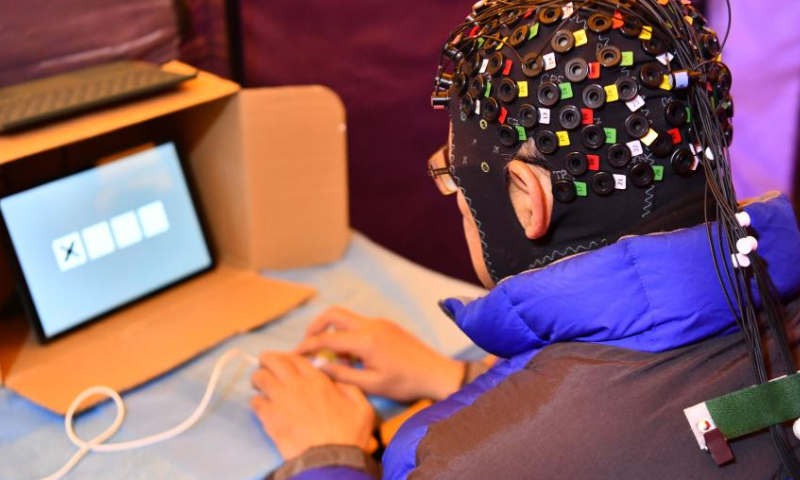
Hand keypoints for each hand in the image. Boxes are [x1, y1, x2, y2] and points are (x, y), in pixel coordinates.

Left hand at [250, 352, 374, 459]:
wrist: (329, 460)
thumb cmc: (348, 434)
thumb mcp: (362, 408)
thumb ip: (350, 389)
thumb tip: (337, 382)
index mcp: (318, 380)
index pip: (296, 357)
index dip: (288, 356)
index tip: (286, 361)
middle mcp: (296, 384)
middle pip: (273, 361)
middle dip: (267, 360)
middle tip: (266, 365)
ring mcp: (280, 400)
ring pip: (260, 378)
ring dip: (259, 379)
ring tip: (260, 385)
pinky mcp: (269, 418)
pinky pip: (255, 402)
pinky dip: (256, 402)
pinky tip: (262, 406)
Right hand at [296, 307, 464, 401]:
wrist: (436, 373)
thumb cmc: (404, 383)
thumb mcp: (371, 384)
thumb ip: (341, 374)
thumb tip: (317, 365)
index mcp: (365, 340)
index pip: (325, 338)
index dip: (306, 346)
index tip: (293, 354)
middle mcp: (370, 325)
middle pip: (332, 314)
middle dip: (315, 327)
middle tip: (306, 345)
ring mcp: (379, 322)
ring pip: (346, 318)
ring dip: (333, 332)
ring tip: (335, 359)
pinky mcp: (386, 325)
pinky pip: (359, 324)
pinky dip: (348, 335)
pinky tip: (353, 357)